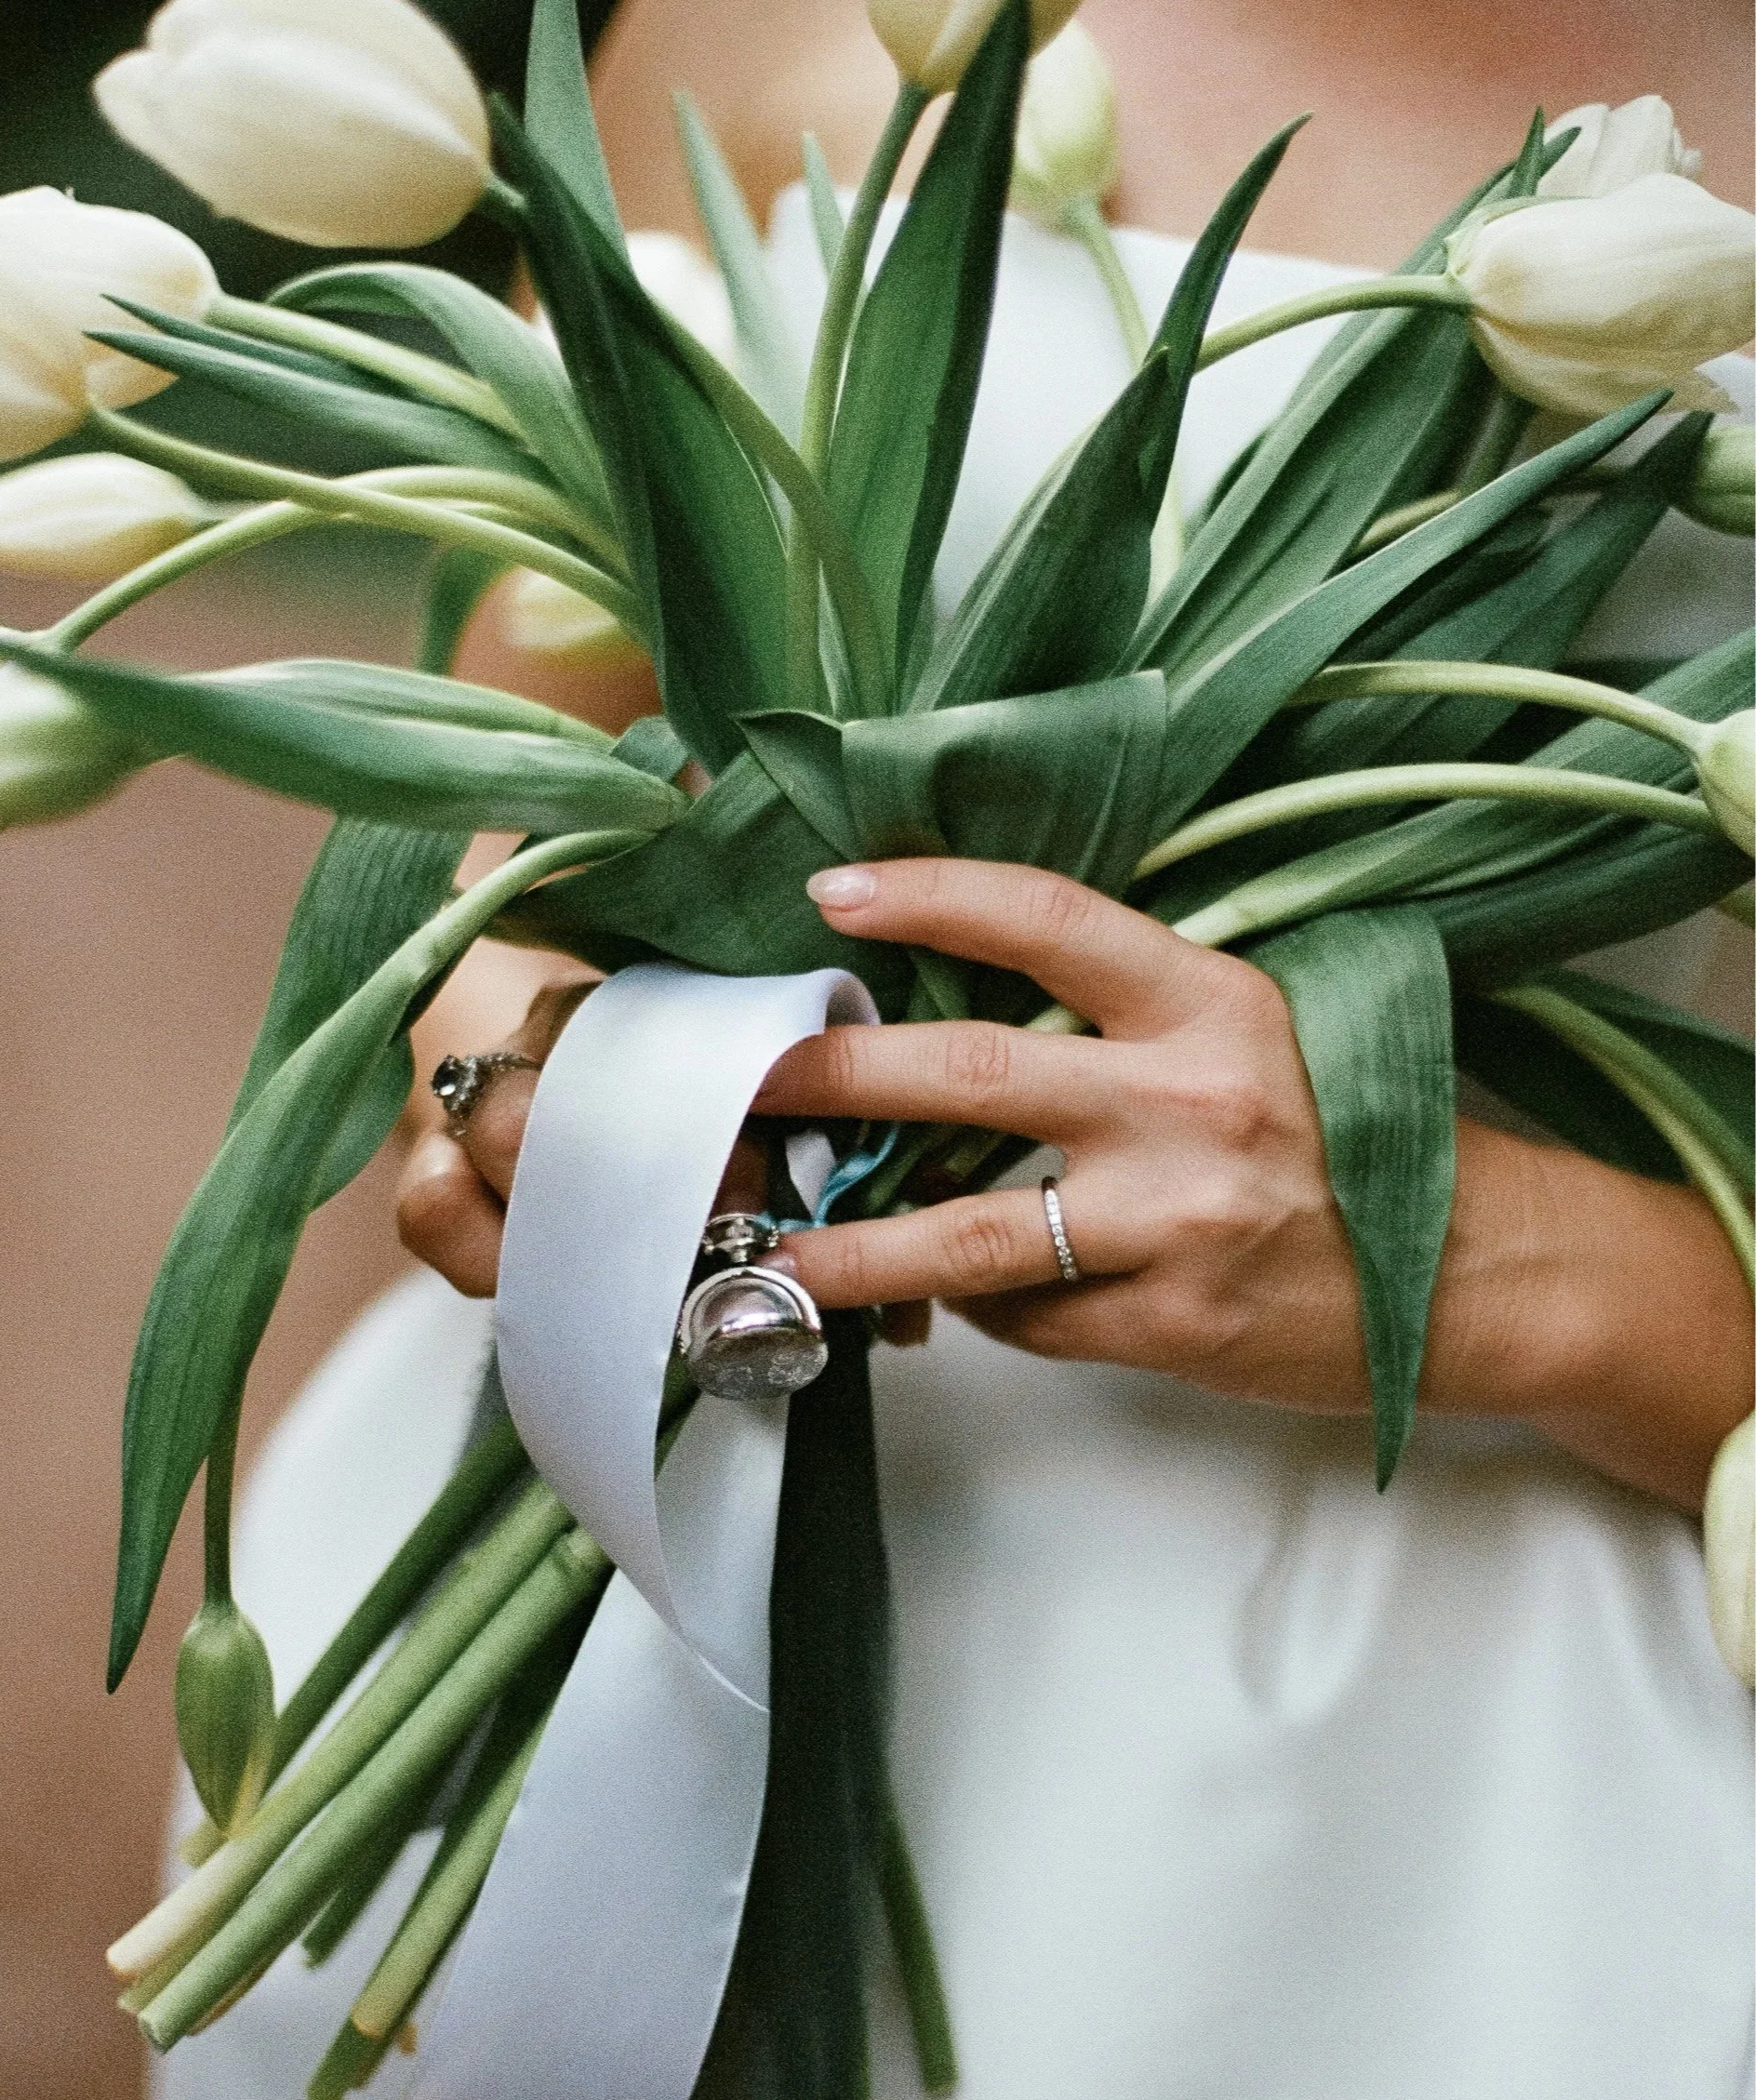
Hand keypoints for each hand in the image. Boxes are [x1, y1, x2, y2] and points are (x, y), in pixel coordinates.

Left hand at [394, 855, 1749, 1509]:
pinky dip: (979, 1310)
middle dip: (832, 1075)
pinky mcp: (1172, 1324)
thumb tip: (943, 1047)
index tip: (830, 893)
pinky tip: (953, 1303)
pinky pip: (1032, 1317)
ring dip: (853, 1244)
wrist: (1480, 1273)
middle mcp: (1188, 1099)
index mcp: (1209, 1000)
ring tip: (767, 1251)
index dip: (930, 896)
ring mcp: (1175, 1221)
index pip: (1045, 921)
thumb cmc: (1345, 1136)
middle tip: (737, 1073)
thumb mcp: (1249, 1036)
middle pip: (967, 1076)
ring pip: (970, 1234)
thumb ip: (1116, 1027)